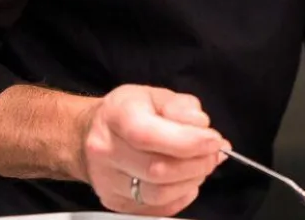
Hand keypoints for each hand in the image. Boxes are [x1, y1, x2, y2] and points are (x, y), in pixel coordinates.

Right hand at [76, 85, 228, 215]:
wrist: (90, 135)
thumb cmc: (129, 113)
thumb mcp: (156, 96)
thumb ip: (182, 107)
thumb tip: (201, 126)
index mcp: (116, 115)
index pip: (148, 135)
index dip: (188, 142)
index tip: (213, 141)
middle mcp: (106, 150)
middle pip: (157, 169)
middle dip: (197, 163)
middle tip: (212, 153)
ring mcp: (107, 180)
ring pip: (159, 194)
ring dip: (191, 181)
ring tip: (199, 166)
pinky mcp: (115, 202)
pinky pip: (157, 209)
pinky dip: (180, 196)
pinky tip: (184, 180)